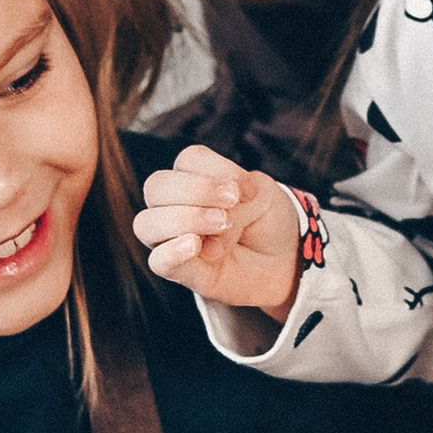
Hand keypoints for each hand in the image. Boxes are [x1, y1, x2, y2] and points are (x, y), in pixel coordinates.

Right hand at [133, 145, 306, 317]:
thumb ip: (233, 191)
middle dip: (196, 190)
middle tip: (232, 202)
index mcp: (193, 178)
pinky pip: (158, 262)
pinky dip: (172, 251)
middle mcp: (174, 206)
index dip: (218, 167)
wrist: (284, 258)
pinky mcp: (182, 272)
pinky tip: (195, 245)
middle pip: (156, 186)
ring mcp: (172, 240)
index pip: (187, 160)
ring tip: (222, 223)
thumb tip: (212, 212)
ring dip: (185, 218)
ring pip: (147, 224)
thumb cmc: (266, 220)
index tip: (249, 188)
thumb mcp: (260, 193)